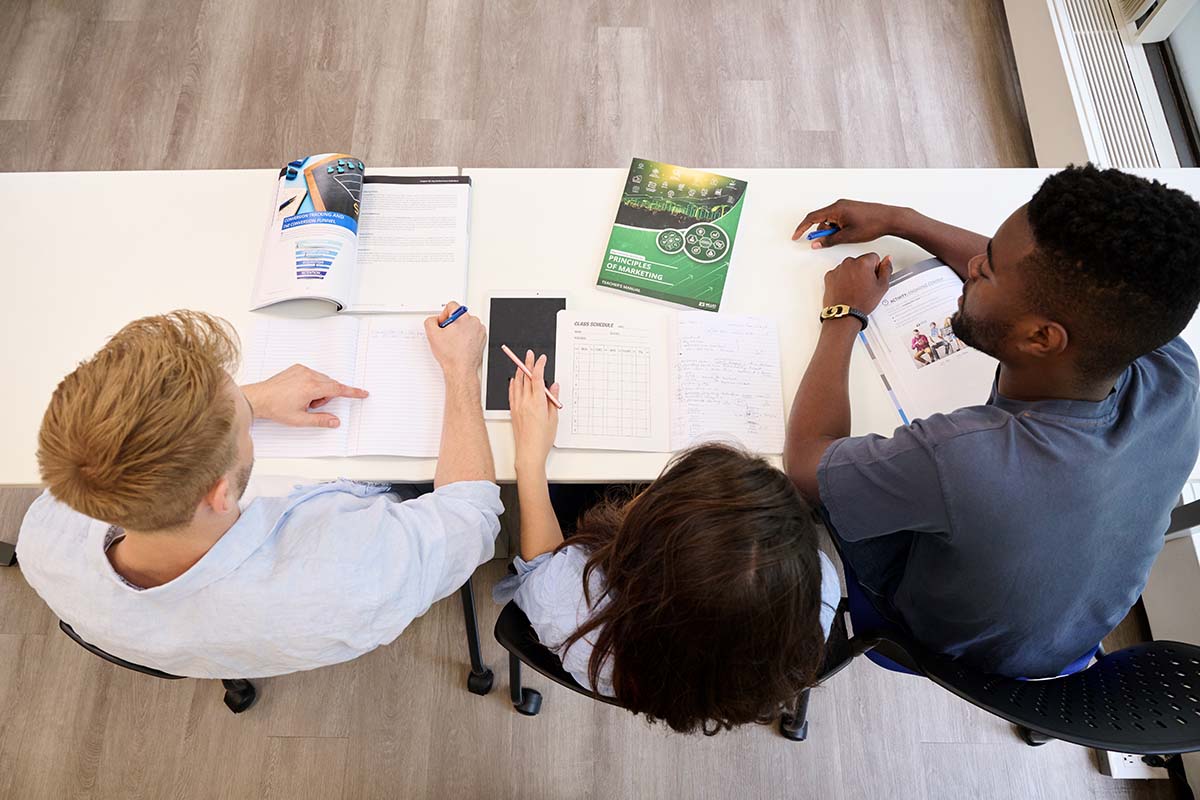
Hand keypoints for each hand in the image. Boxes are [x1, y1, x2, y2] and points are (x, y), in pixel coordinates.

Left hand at [241, 364, 367, 427]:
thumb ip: (320, 420)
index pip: (338, 389)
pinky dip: (312, 383)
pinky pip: (313, 375)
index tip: (362, 393)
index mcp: (311, 388)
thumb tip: (335, 421)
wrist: (258, 398)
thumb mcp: (300, 419)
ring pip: (322, 380)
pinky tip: (299, 392)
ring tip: (303, 400)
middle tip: (312, 406)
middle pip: (330, 385)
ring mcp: (302, 370)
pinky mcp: (296, 368)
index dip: (352, 392)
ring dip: (319, 390)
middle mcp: (308, 375)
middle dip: (326, 397)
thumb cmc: (275, 408)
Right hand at [424, 301, 485, 381]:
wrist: (461, 369)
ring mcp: (480, 331)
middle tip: (447, 336)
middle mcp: (474, 322)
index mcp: (463, 317)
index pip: (451, 305)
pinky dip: (466, 337)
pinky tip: (460, 345)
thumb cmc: (451, 355)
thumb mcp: (432, 334)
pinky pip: (472, 332)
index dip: (443, 315)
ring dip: (459, 330)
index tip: (443, 325)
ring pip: (466, 324)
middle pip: (459, 315)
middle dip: (452, 324)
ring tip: (454, 342)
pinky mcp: (482, 339)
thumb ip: (430, 321)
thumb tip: (434, 320)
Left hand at [510, 350, 559, 469]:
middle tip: (530, 355)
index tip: (542, 358)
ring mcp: (517, 406)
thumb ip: (553, 400)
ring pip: (517, 383)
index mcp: (537, 402)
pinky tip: (514, 380)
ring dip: (520, 371)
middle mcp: (525, 402)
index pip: (537, 378)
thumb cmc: (542, 439)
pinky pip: (512, 392)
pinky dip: (513, 383)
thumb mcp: (553, 418)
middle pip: (526, 377)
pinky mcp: (513, 411)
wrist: (528, 452)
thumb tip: (554, 387)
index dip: (539, 365)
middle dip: (528, 364)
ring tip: (522, 363)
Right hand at [793, 199, 907, 248]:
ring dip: (832, 231)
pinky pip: (838, 219)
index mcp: (836, 209)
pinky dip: (838, 228)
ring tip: (845, 237)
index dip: (802, 228)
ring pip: (830, 220)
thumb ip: (829, 240)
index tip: (796, 236)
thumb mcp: (847, 236)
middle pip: (821, 219)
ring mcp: (845, 207)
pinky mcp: (851, 210)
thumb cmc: (872, 224)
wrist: (890, 218)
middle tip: (825, 242)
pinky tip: (848, 233)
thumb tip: (817, 243)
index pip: (812, 217)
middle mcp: (839, 205)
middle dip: (821, 232)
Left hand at [822, 253, 893, 313]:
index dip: (876, 269)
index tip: (873, 278)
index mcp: (863, 262)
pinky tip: (846, 289)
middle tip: (865, 286)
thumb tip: (887, 260)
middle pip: (860, 261)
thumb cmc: (861, 302)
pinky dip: (841, 279)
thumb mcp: (882, 287)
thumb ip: (886, 269)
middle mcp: (849, 263)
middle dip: (864, 271)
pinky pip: (838, 274)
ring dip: (852, 274)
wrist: (844, 314)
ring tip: (855, 289)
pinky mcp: (829, 276)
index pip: (874, 257)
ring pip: (849, 267)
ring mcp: (838, 269)